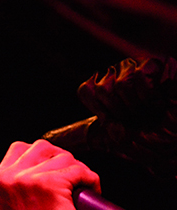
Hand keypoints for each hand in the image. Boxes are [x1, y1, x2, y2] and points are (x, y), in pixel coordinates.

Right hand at [0, 140, 99, 209]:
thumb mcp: (17, 202)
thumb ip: (20, 180)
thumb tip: (42, 157)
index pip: (19, 148)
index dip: (42, 156)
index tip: (54, 172)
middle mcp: (8, 179)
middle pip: (42, 147)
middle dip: (61, 160)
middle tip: (70, 180)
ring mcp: (27, 180)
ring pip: (63, 157)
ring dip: (78, 171)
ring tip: (80, 190)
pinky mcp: (50, 184)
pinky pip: (79, 170)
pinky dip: (91, 180)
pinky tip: (90, 193)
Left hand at [78, 57, 176, 177]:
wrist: (176, 143)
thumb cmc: (147, 139)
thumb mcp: (107, 138)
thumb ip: (77, 135)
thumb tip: (46, 137)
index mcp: (104, 88)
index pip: (87, 90)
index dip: (103, 111)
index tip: (118, 121)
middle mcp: (119, 74)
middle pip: (101, 87)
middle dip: (120, 111)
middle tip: (137, 117)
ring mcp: (139, 67)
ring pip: (120, 83)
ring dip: (136, 105)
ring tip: (150, 110)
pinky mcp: (160, 65)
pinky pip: (142, 74)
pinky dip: (151, 94)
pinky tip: (160, 99)